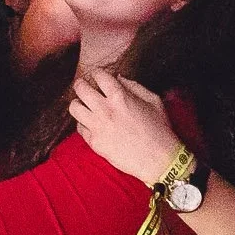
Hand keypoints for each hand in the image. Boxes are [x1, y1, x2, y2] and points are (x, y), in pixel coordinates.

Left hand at [69, 70, 184, 187]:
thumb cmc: (160, 130)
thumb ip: (134, 86)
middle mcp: (105, 110)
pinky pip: (79, 128)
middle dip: (81, 84)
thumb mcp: (153, 101)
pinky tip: (92, 124)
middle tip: (85, 87)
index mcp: (120, 97)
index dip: (97, 73)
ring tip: (85, 105)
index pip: (98, 75)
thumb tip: (118, 78)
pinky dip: (84, 124)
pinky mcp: (95, 143)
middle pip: (80, 88)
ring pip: (74, 108)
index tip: (98, 76)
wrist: (160, 161)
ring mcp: (98, 127)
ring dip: (79, 103)